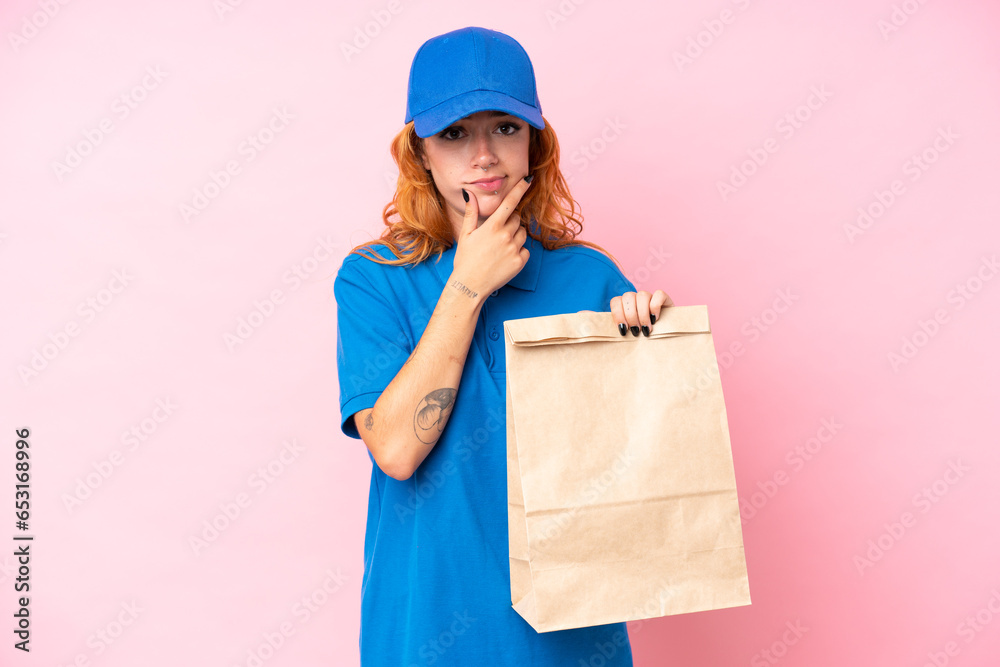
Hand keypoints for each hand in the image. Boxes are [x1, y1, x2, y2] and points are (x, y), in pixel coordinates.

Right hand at [449, 176, 533, 300]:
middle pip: (516, 219)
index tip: (528, 180)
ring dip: (515, 236)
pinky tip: (505, 258)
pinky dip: (518, 252)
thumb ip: (471, 212)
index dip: (520, 189)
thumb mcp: (466, 234)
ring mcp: (514, 249)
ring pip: (523, 233)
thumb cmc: (466, 259)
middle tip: (496, 235)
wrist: (470, 286)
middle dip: (509, 223)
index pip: (509, 203)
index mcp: (492, 226)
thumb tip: (468, 193)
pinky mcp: (519, 262)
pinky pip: (525, 250)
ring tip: (500, 247)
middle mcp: (505, 236)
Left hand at [611, 289, 673, 336]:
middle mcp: (636, 297)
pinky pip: (658, 294)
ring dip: (643, 314)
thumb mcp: (632, 332)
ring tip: (646, 328)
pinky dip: (655, 306)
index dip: (618, 314)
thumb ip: (624, 330)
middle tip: (636, 331)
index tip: (623, 329)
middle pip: (628, 297)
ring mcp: (650, 296)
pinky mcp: (663, 297)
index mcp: (625, 304)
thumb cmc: (644, 335)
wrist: (666, 334)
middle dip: (631, 316)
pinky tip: (655, 319)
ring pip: (642, 295)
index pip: (616, 301)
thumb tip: (619, 333)